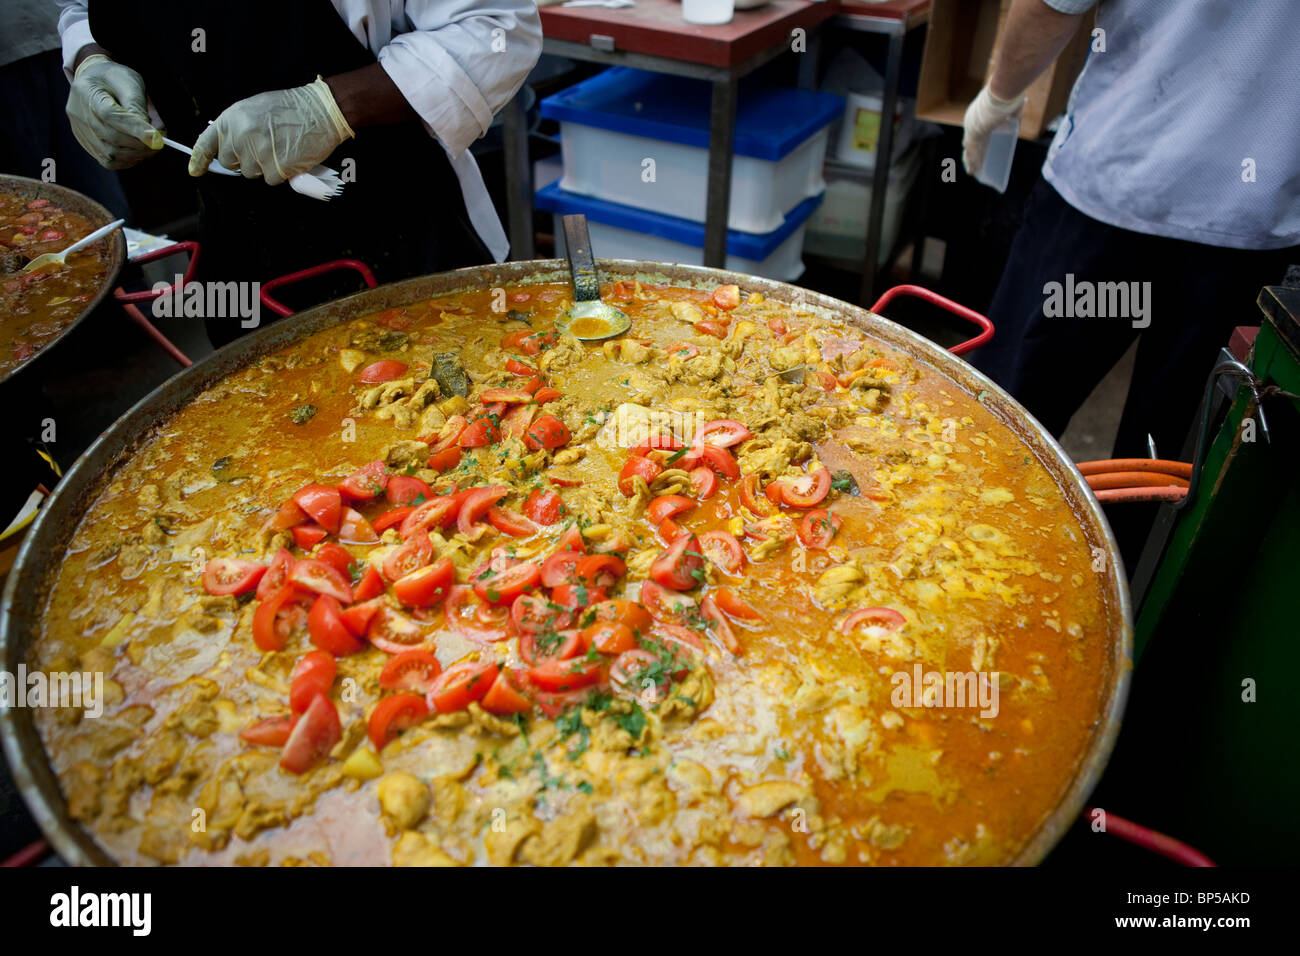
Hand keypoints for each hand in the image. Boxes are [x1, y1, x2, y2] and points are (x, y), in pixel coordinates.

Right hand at [66, 54, 161, 169]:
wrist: (93, 79)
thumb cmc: (114, 78)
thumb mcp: (130, 82)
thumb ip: (139, 107)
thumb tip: (153, 135)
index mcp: (87, 91)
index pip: (110, 115)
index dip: (136, 129)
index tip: (158, 139)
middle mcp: (78, 113)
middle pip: (111, 137)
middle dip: (140, 144)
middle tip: (158, 142)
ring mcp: (80, 130)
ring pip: (110, 154)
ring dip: (136, 154)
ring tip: (149, 146)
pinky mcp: (86, 143)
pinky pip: (108, 160)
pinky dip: (127, 160)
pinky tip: (137, 151)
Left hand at [189, 77, 353, 184]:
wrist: (320, 111)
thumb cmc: (291, 108)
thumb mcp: (255, 108)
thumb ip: (238, 127)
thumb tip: (230, 147)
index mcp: (232, 119)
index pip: (207, 143)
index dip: (199, 159)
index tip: (194, 170)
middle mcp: (241, 136)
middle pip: (231, 164)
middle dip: (244, 160)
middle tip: (262, 148)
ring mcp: (258, 153)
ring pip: (252, 173)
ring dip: (264, 166)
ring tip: (280, 148)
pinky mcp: (275, 168)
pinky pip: (270, 180)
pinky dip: (280, 173)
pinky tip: (289, 156)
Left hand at [962, 85, 1024, 177]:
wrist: (1003, 89)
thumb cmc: (1009, 93)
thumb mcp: (1012, 106)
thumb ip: (1012, 116)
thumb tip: (1014, 123)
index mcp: (978, 113)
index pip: (975, 131)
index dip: (977, 141)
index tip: (977, 149)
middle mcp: (971, 120)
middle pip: (970, 142)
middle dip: (971, 153)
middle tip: (973, 164)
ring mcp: (971, 128)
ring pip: (969, 149)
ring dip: (971, 161)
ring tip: (973, 172)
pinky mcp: (974, 134)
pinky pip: (972, 152)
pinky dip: (974, 163)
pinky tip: (975, 172)